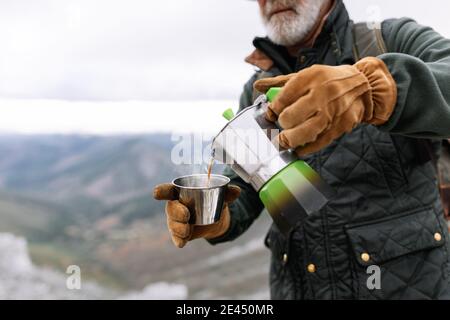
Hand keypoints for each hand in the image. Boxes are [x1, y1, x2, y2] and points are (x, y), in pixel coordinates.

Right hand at [153, 183, 240, 247]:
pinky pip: (176, 237)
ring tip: (187, 230)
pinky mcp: (180, 232)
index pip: (167, 190)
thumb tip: (237, 191)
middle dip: (176, 212)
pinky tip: (181, 244)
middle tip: (186, 215)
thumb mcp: (221, 195)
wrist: (216, 217)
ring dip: (178, 227)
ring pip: (172, 223)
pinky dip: (178, 240)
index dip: (161, 191)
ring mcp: (176, 220)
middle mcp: (175, 205)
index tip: (156, 193)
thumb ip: (227, 192)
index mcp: (181, 192)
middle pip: (170, 208)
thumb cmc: (214, 200)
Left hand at [254, 57, 396, 155]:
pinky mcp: (340, 125)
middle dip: (281, 124)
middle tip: (280, 126)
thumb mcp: (305, 75)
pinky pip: (320, 142)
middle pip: (291, 116)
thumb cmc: (328, 80)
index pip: (282, 97)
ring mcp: (332, 111)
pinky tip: (298, 149)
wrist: (364, 85)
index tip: (270, 114)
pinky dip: (306, 148)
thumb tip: (257, 86)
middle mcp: (322, 93)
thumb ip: (279, 82)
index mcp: (310, 77)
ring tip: (284, 141)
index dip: (272, 110)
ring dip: (291, 140)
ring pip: (305, 132)